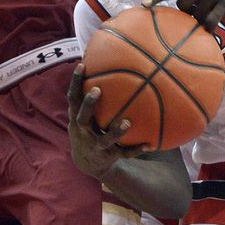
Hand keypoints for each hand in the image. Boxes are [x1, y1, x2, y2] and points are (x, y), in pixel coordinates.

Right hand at [66, 64, 144, 180]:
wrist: (87, 162)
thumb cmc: (88, 128)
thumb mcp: (84, 113)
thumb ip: (89, 94)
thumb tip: (103, 61)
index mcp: (77, 118)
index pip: (73, 98)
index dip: (75, 82)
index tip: (82, 65)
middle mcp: (83, 132)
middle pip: (82, 118)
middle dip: (89, 105)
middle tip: (97, 90)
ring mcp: (96, 145)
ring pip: (105, 140)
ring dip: (116, 132)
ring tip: (127, 122)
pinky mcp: (109, 156)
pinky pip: (124, 153)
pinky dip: (137, 149)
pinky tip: (151, 144)